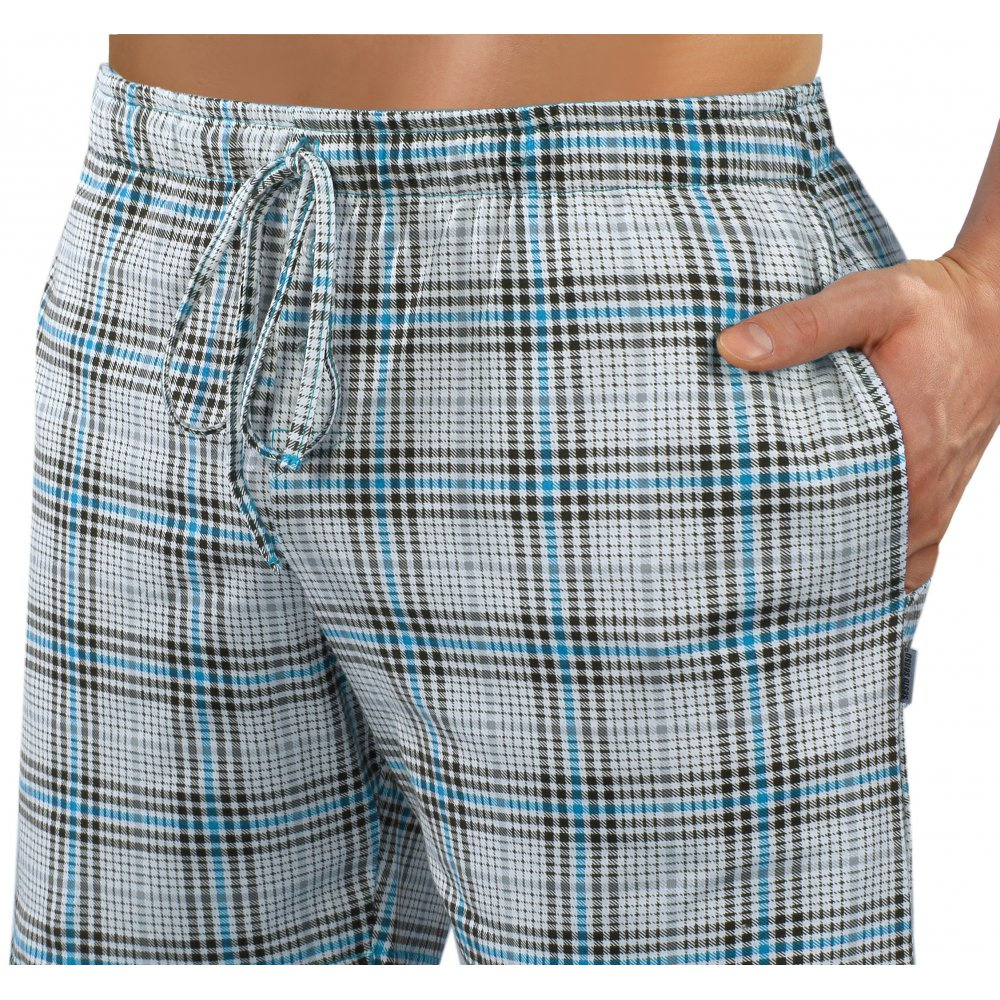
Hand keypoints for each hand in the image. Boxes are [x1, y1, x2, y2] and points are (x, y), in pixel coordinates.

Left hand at [714, 250, 999, 593]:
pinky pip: (916, 547)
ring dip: (844, 559)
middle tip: (754, 555)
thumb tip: (732, 348)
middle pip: (857, 547)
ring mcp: (937, 494)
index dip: (786, 538)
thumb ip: (802, 326)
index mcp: (905, 449)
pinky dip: (884, 557)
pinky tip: (845, 559)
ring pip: (887, 553)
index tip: (745, 541)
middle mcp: (925, 485)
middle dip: (807, 556)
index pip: (835, 519)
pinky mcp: (943, 490)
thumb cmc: (937, 308)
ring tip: (788, 563)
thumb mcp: (869, 303)